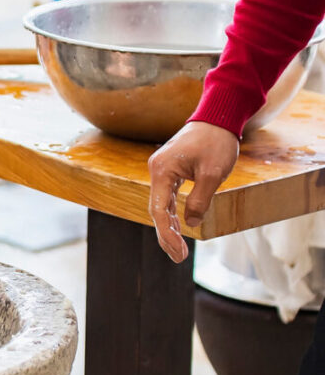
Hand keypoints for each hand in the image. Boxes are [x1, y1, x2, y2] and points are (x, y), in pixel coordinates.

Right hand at [147, 121, 238, 262]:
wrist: (217, 117)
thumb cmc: (216, 142)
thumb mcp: (212, 174)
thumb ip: (200, 201)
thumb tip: (191, 223)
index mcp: (162, 171)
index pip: (158, 210)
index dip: (167, 234)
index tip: (179, 253)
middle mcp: (156, 171)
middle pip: (156, 211)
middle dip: (167, 235)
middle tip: (179, 257)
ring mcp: (161, 170)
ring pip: (161, 205)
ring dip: (169, 227)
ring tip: (179, 249)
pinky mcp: (169, 170)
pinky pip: (167, 197)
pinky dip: (172, 214)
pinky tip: (180, 227)